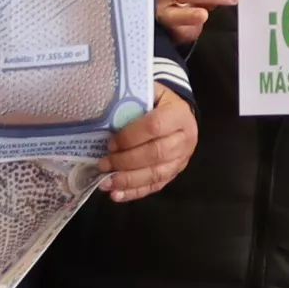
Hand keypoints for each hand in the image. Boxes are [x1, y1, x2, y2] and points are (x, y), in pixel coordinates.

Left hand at [104, 86, 196, 201]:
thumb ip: (131, 99)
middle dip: (126, 161)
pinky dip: (134, 192)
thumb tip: (102, 110)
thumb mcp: (149, 92)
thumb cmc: (158, 102)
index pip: (154, 127)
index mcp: (178, 114)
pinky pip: (155, 186)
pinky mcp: (175, 173)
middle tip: (103, 164)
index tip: (109, 143)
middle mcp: (185, 138)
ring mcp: (182, 159)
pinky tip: (116, 195)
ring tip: (105, 183)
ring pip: (155, 174)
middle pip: (155, 154)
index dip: (129, 137)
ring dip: (128, 180)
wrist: (180, 114)